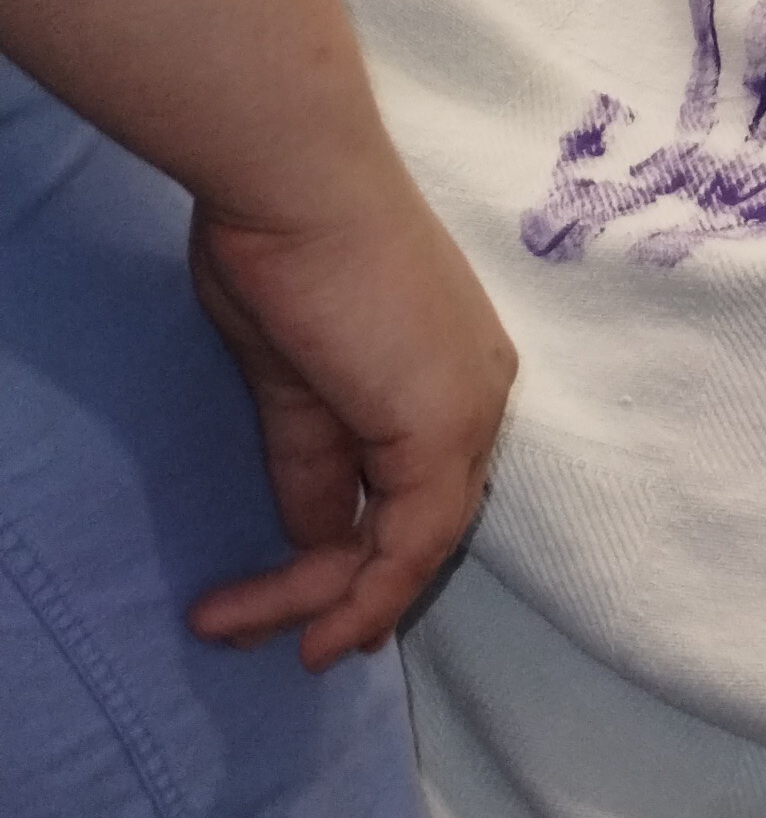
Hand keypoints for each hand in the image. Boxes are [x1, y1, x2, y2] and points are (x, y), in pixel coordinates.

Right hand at [184, 180, 518, 664]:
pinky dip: (362, 596)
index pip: (418, 479)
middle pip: (420, 520)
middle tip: (271, 632)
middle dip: (344, 585)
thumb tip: (309, 532)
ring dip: (323, 600)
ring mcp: (467, 412)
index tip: (313, 585)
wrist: (293, 183)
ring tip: (238, 629)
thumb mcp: (289, 374)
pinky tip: (313, 633)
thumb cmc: (281, 247)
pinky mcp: (441, 433)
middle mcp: (476, 392)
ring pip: (409, 543)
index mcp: (449, 365)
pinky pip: (409, 545)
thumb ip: (309, 455)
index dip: (370, 542)